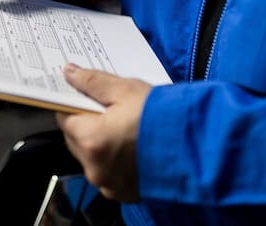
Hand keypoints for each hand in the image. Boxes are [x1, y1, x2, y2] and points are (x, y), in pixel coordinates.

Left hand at [56, 63, 151, 202]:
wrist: (201, 149)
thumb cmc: (165, 118)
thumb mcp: (127, 90)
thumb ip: (93, 82)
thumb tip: (70, 73)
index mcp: (90, 140)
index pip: (64, 118)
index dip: (73, 104)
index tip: (84, 97)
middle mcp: (94, 167)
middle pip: (75, 139)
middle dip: (87, 123)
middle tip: (108, 110)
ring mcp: (108, 183)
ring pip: (90, 158)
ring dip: (99, 143)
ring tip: (124, 128)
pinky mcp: (123, 193)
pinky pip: (108, 173)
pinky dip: (114, 161)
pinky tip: (132, 147)